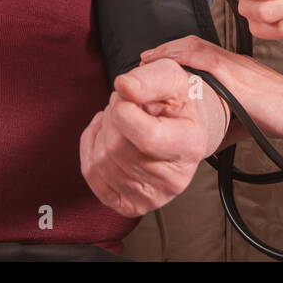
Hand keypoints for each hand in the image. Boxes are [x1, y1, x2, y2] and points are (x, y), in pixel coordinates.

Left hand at [79, 59, 229, 217]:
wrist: (181, 127)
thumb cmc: (176, 101)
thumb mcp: (170, 77)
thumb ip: (149, 79)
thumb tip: (123, 86)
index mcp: (191, 145)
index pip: (148, 137)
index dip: (124, 111)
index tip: (125, 94)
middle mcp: (175, 179)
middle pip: (118, 148)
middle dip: (111, 116)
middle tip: (125, 103)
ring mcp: (153, 197)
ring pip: (102, 161)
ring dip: (101, 130)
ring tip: (120, 119)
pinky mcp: (130, 205)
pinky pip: (92, 174)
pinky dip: (90, 148)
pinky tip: (106, 136)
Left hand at [140, 36, 282, 145]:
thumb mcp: (250, 117)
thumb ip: (228, 122)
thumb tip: (208, 140)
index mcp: (238, 68)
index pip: (202, 51)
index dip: (177, 52)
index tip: (158, 60)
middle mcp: (235, 62)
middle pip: (193, 44)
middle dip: (167, 48)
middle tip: (145, 57)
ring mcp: (236, 67)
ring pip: (195, 48)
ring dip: (168, 51)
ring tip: (147, 60)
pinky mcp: (237, 77)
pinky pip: (205, 60)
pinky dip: (182, 59)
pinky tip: (167, 64)